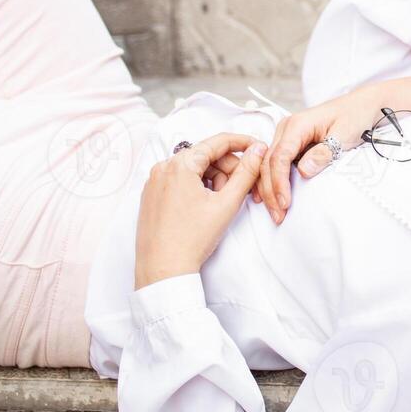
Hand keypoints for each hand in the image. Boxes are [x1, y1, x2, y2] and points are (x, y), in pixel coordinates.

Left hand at [135, 133, 266, 289]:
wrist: (163, 270)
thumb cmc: (192, 239)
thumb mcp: (227, 203)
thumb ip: (247, 172)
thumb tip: (258, 149)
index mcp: (180, 164)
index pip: (219, 141)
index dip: (244, 143)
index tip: (259, 148)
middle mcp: (163, 168)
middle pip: (207, 155)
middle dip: (229, 169)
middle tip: (243, 190)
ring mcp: (154, 181)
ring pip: (194, 168)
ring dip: (214, 179)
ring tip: (222, 202)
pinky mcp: (151, 195)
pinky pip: (180, 179)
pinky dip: (198, 186)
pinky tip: (206, 206)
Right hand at [255, 82, 391, 223]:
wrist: (363, 105)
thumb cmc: (355, 115)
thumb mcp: (345, 133)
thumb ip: (324, 152)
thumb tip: (303, 171)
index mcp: (297, 124)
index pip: (280, 156)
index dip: (279, 182)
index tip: (285, 202)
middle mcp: (287, 128)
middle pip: (269, 163)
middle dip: (271, 191)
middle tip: (279, 215)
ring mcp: (286, 135)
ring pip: (268, 164)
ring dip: (269, 188)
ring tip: (274, 211)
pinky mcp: (291, 142)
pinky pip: (276, 163)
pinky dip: (271, 180)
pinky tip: (267, 197)